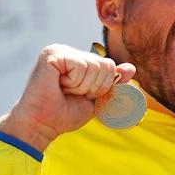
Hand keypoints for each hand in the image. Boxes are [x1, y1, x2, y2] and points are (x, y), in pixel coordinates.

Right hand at [0, 44, 134, 152]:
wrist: (43, 124)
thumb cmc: (65, 113)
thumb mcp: (96, 98)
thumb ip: (113, 83)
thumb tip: (131, 68)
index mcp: (78, 59)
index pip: (109, 65)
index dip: (102, 87)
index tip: (82, 95)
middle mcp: (69, 51)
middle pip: (105, 64)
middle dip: (93, 87)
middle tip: (72, 93)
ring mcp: (59, 50)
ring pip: (94, 66)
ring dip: (82, 87)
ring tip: (64, 90)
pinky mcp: (52, 54)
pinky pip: (80, 66)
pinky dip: (73, 82)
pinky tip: (58, 86)